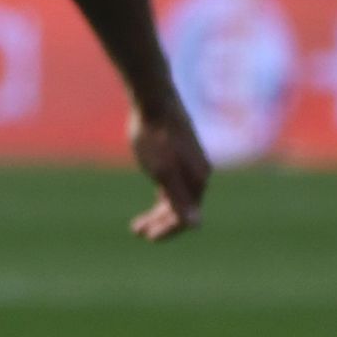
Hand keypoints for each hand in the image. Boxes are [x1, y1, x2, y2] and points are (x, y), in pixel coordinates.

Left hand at [127, 100, 209, 241]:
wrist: (154, 100)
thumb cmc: (155, 137)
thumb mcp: (162, 172)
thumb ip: (179, 199)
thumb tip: (196, 225)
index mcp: (197, 181)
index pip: (187, 217)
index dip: (168, 230)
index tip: (146, 236)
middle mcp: (199, 174)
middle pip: (183, 208)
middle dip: (161, 223)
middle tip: (137, 230)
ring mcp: (191, 162)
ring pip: (178, 195)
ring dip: (159, 211)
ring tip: (139, 220)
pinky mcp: (182, 152)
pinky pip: (176, 181)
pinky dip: (163, 192)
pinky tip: (152, 188)